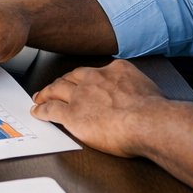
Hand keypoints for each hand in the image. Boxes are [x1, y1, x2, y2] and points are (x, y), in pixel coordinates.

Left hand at [29, 59, 170, 155]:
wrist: (148, 121)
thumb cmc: (155, 112)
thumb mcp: (149, 90)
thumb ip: (138, 90)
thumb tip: (141, 99)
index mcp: (116, 71)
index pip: (94, 72)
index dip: (84, 78)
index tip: (81, 81)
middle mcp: (96, 79)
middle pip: (72, 77)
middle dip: (62, 82)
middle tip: (54, 87)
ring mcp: (82, 95)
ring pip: (57, 89)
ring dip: (46, 93)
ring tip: (40, 97)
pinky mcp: (72, 114)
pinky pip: (51, 109)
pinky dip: (41, 110)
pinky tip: (37, 111)